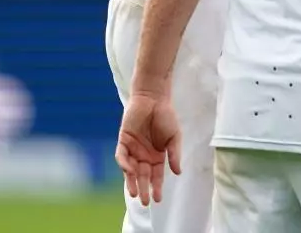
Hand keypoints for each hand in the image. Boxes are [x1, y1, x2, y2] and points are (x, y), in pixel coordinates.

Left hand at [115, 92, 180, 206]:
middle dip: (143, 189)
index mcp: (157, 156)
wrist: (153, 99)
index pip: (156, 175)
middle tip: (144, 202)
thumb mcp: (174, 137)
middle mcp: (144, 155)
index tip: (158, 199)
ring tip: (135, 193)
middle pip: (143, 176)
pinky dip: (124, 164)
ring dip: (132, 182)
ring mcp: (133, 149)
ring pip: (131, 170)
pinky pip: (122, 156)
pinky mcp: (123, 141)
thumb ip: (174, 154)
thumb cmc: (166, 116)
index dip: (157, 187)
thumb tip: (178, 173)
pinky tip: (129, 170)